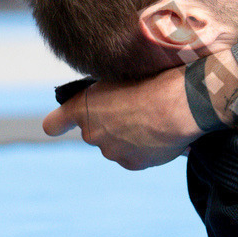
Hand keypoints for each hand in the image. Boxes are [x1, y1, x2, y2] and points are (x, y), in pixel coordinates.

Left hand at [42, 65, 200, 169]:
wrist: (184, 101)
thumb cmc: (156, 77)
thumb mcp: (124, 73)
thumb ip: (110, 91)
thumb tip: (113, 98)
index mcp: (84, 108)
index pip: (54, 124)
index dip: (60, 123)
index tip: (62, 124)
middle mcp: (92, 133)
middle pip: (95, 131)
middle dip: (111, 123)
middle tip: (137, 107)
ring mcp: (112, 152)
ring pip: (117, 144)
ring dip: (130, 135)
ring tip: (156, 117)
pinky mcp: (133, 163)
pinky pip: (137, 154)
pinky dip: (147, 146)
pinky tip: (164, 130)